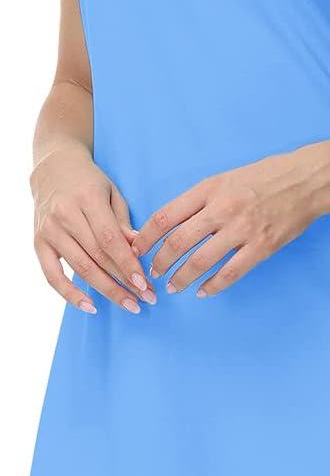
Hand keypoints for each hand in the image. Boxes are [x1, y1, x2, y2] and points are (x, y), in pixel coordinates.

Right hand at [31, 144, 156, 313]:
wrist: (53, 169)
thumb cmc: (88, 181)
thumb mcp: (112, 193)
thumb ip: (123, 222)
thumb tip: (139, 251)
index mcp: (87, 199)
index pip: (110, 240)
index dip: (128, 264)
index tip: (145, 284)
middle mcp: (65, 215)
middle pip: (97, 257)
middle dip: (123, 282)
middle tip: (145, 299)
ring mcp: (49, 230)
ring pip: (80, 268)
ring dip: (106, 290)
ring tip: (129, 304)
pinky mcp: (38, 242)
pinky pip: (52, 275)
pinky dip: (70, 294)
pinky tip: (90, 306)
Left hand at [133, 146, 329, 297]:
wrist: (307, 180)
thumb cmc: (264, 177)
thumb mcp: (226, 178)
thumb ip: (200, 199)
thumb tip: (171, 224)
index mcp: (209, 188)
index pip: (166, 216)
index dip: (146, 237)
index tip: (136, 249)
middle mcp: (223, 208)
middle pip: (178, 242)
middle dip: (160, 262)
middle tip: (152, 274)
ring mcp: (243, 229)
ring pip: (201, 261)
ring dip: (182, 278)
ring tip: (173, 287)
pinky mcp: (262, 246)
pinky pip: (231, 272)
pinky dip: (213, 285)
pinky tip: (203, 291)